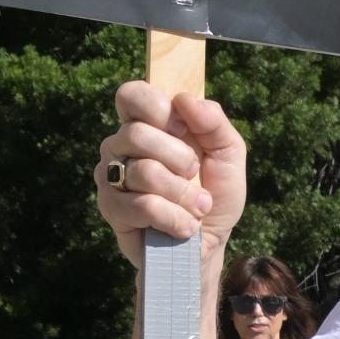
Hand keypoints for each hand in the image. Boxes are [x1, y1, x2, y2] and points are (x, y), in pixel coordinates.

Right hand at [95, 82, 247, 268]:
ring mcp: (112, 177)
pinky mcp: (111, 209)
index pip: (131, 95)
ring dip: (183, 194)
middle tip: (196, 174)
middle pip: (136, 133)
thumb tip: (184, 100)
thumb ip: (213, 121)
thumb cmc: (215, 193)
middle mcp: (121, 146)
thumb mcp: (228, 153)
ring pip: (143, 172)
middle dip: (180, 158)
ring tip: (198, 206)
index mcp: (147, 124)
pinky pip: (142, 206)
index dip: (157, 108)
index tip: (183, 129)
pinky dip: (175, 218)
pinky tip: (185, 226)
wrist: (208, 243)